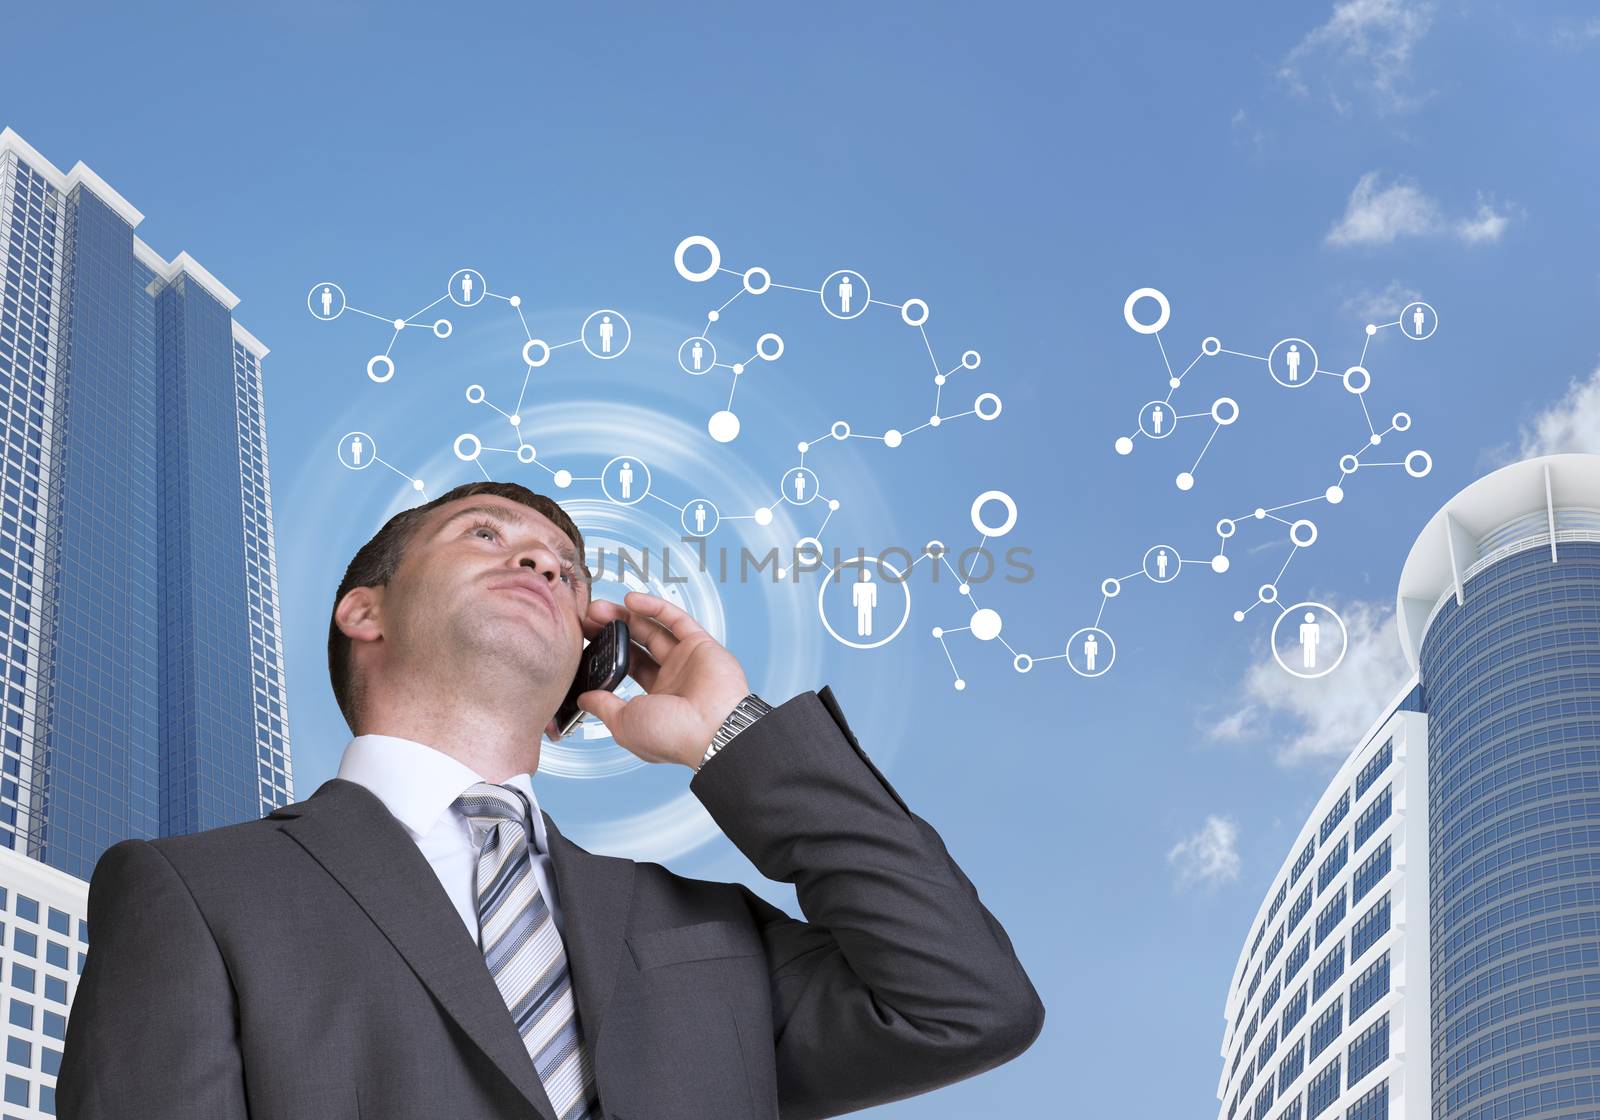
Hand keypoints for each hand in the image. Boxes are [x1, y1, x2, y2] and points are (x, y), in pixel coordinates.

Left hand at [574, 591, 750, 767]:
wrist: (712, 731)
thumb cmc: (671, 737)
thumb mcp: (624, 724)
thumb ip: (604, 706)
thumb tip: (585, 699)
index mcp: (655, 701)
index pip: (627, 669)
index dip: (606, 653)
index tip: (584, 640)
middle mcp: (671, 678)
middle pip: (636, 645)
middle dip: (611, 630)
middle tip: (588, 617)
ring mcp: (686, 660)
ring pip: (653, 629)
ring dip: (626, 616)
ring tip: (599, 608)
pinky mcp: (701, 644)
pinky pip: (676, 620)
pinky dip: (654, 607)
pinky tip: (630, 601)